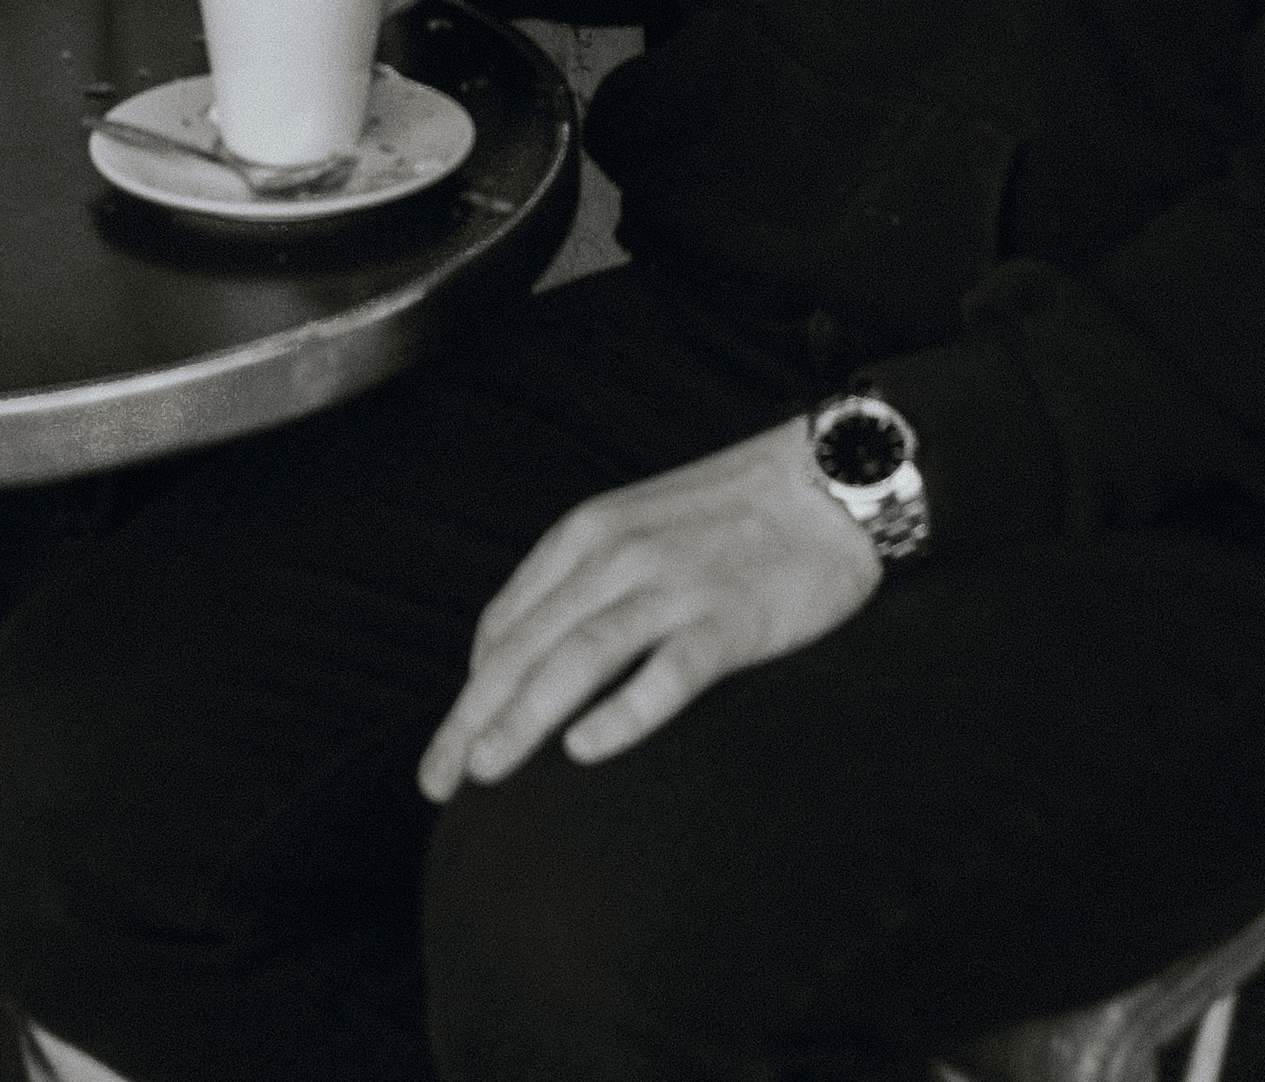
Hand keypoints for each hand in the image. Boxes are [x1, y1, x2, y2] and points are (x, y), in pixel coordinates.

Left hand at [418, 418, 879, 797]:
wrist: (830, 482)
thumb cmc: (732, 513)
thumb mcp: (638, 525)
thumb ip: (583, 579)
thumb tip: (524, 652)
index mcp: (589, 532)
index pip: (507, 620)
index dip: (469, 687)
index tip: (450, 743)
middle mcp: (620, 555)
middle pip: (528, 645)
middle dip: (471, 717)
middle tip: (434, 782)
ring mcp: (675, 586)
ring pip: (579, 658)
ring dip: (523, 716)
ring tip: (484, 771)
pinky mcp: (731, 618)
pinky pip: (668, 672)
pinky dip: (622, 710)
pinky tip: (586, 747)